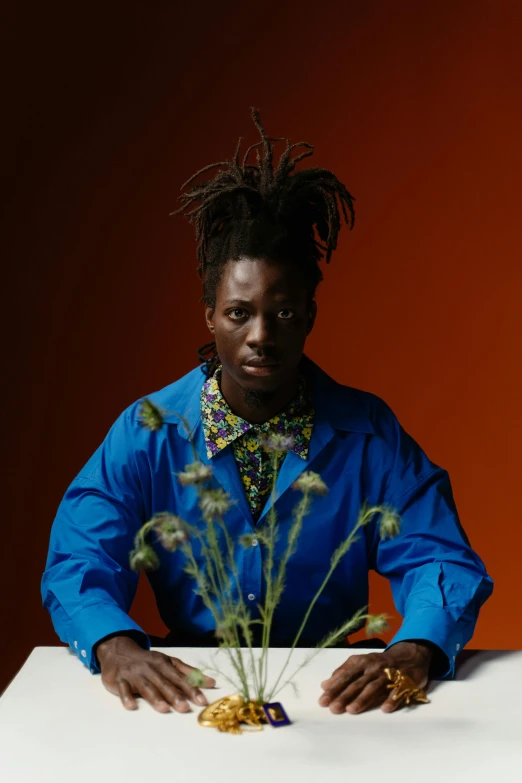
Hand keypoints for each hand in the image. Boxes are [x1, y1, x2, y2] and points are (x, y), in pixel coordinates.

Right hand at [96, 635, 215, 712]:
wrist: (119, 652)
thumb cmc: (148, 661)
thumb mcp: (168, 662)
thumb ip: (188, 672)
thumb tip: (211, 682)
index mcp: (163, 663)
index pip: (179, 677)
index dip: (191, 689)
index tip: (202, 701)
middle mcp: (150, 668)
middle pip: (164, 682)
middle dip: (175, 695)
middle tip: (185, 708)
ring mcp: (134, 674)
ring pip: (146, 686)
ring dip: (155, 697)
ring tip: (164, 709)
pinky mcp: (119, 680)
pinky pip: (123, 689)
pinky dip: (126, 697)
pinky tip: (131, 706)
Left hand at [319, 641, 431, 714]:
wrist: (409, 655)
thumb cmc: (379, 663)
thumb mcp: (360, 663)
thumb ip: (342, 672)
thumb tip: (324, 685)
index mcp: (361, 662)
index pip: (345, 676)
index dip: (334, 688)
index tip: (322, 701)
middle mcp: (373, 667)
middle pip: (357, 683)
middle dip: (345, 696)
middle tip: (334, 709)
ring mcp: (389, 674)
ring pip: (374, 687)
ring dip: (363, 699)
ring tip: (351, 710)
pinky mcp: (404, 681)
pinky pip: (397, 691)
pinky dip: (391, 699)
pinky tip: (385, 709)